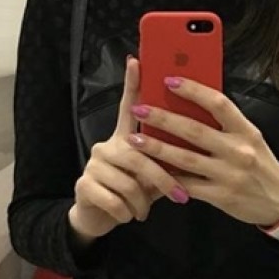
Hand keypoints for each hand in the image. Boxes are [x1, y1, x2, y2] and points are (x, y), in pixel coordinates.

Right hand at [68, 58, 189, 241]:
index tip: (137, 60)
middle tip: (178, 197)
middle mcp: (107, 145)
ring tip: (144, 211)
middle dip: (162, 179)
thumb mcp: (152, 174)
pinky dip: (127, 212)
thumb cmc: (134, 193)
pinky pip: (114, 199)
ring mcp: (94, 164)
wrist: (100, 219)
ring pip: (128, 182)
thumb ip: (165, 159)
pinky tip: (128, 216)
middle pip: (139, 155)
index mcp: (125, 138)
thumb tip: (195, 147)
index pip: (128, 105)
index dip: (132, 83)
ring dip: (142, 202)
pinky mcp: (84, 185)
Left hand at [126, 77, 278, 227]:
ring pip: (185, 158)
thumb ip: (227, 124)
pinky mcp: (221, 196)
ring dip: (157, 147)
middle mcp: (238, 150)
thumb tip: (192, 103)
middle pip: (194, 130)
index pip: (218, 103)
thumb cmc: (261, 164)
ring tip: (134, 139)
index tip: (169, 80)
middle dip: (163, 118)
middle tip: (139, 109)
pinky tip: (150, 168)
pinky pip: (188, 184)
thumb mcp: (251, 138)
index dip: (193, 90)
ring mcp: (229, 174)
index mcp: (246, 130)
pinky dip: (168, 176)